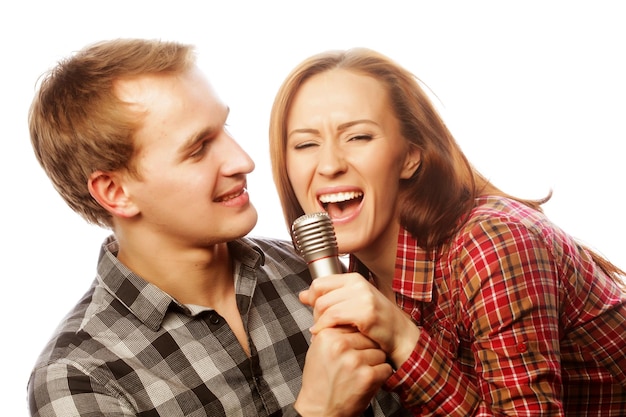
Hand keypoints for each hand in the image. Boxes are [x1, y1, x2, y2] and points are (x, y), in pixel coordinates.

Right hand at [295, 326, 392, 416]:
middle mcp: (340, 345)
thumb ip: (334, 330)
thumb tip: (352, 315)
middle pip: (369, 337)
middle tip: (353, 365)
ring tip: (357, 374)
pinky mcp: (367, 376)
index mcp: (327, 334)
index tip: (349, 350)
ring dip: (374, 364)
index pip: (354, 325)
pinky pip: (386, 368)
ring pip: (380, 352)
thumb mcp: (319, 349)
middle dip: (366, 350)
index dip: (356, 340)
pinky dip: (380, 376)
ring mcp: (354, 360)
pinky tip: (364, 382)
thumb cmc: (320, 379)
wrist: (318, 410)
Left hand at [299, 273, 419, 367]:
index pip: (320, 282)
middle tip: (319, 325)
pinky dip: (324, 327)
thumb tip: (302, 295)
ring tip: (322, 331)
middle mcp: (359, 284)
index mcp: (355, 279)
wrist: (400, 335)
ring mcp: (363, 297)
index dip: (311, 297)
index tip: (313, 310)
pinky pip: (333, 317)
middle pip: (319, 296)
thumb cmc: (378, 322)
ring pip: (324, 306)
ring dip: (319, 322)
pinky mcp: (365, 312)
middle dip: (314, 313)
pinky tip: (325, 334)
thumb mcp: (353, 304)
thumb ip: (330, 297)